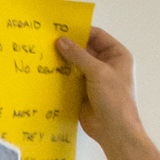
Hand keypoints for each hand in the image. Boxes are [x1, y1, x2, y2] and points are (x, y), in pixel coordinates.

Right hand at [54, 26, 159, 159]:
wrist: (114, 131)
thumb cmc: (114, 99)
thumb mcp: (98, 72)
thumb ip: (79, 55)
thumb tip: (60, 41)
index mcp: (117, 55)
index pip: (97, 36)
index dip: (81, 31)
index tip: (61, 28)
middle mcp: (105, 64)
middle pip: (84, 49)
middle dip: (68, 46)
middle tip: (47, 40)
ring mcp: (93, 79)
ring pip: (75, 64)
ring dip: (62, 61)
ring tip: (42, 54)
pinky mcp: (82, 92)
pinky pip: (69, 79)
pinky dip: (59, 76)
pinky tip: (45, 71)